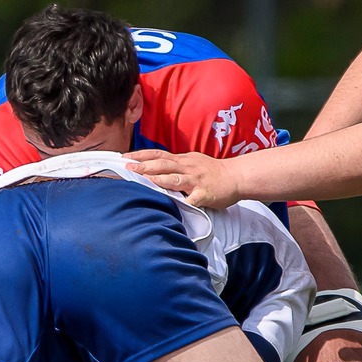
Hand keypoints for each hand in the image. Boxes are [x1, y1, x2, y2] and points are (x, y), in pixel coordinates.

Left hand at [124, 149, 245, 208]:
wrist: (237, 176)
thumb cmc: (213, 171)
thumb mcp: (192, 162)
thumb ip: (176, 165)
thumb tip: (156, 167)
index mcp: (183, 160)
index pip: (158, 154)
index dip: (141, 155)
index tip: (124, 157)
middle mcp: (187, 167)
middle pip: (163, 164)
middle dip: (144, 165)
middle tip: (127, 167)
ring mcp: (196, 180)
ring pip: (174, 178)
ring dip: (157, 179)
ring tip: (143, 180)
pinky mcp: (204, 193)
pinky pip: (192, 199)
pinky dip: (182, 202)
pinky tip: (171, 206)